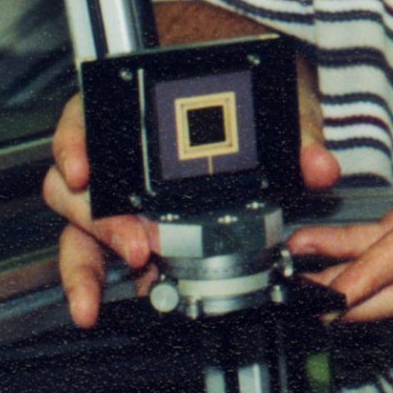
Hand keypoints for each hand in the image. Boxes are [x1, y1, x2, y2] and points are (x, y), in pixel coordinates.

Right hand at [41, 64, 337, 328]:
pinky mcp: (123, 225)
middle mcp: (110, 152)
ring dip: (84, 267)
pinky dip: (93, 281)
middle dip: (100, 223)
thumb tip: (319, 168)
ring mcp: (112, 192)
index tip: (81, 170)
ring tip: (96, 299)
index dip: (73, 145)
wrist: (238, 89)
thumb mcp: (270, 101)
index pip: (82, 121)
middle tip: (138, 248)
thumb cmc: (237, 88)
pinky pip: (94, 252)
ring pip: (75, 228)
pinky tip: (98, 304)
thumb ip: (296, 135)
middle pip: (73, 186)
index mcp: (129, 109)